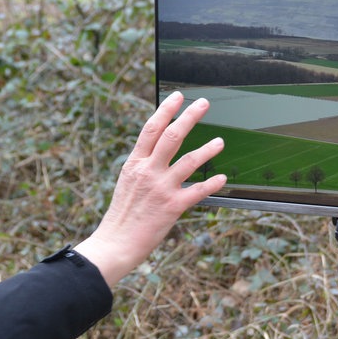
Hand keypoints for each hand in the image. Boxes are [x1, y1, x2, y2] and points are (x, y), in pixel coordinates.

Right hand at [73, 91, 225, 286]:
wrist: (116, 242)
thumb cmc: (122, 214)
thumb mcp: (127, 182)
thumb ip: (143, 165)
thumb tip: (157, 148)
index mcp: (134, 164)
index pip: (151, 129)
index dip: (165, 110)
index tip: (177, 96)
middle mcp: (148, 171)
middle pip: (172, 136)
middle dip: (189, 116)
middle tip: (202, 103)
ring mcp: (161, 188)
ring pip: (189, 160)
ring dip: (208, 149)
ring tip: (220, 141)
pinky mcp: (172, 206)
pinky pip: (197, 191)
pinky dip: (211, 183)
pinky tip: (221, 178)